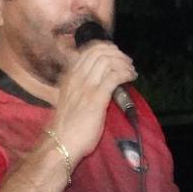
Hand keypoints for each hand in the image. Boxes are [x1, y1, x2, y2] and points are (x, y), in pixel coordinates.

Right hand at [50, 38, 136, 160]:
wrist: (61, 142)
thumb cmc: (66, 125)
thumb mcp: (69, 98)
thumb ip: (79, 86)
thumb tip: (97, 80)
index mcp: (69, 76)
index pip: (88, 51)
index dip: (107, 49)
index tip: (117, 55)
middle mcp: (76, 77)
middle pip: (100, 52)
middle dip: (118, 54)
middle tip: (128, 62)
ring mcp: (86, 87)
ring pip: (108, 61)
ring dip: (124, 63)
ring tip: (131, 71)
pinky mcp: (96, 98)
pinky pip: (114, 77)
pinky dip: (126, 73)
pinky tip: (131, 78)